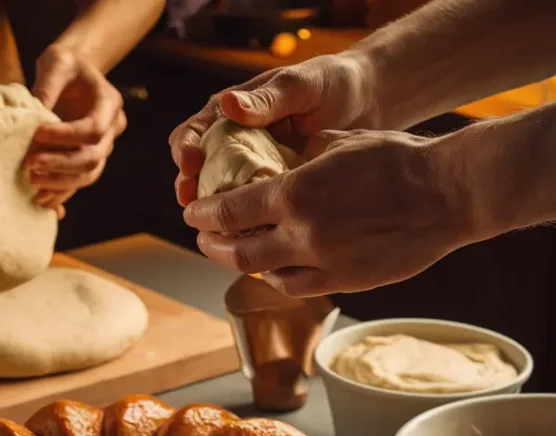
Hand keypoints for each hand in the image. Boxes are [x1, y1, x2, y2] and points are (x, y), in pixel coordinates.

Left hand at [28, 44, 127, 213]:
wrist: (73, 75)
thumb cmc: (66, 64)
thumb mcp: (57, 62)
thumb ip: (47, 85)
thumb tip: (31, 116)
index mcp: (110, 103)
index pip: (94, 129)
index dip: (66, 136)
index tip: (37, 133)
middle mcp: (111, 129)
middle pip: (93, 158)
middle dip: (61, 164)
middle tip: (31, 163)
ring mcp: (102, 148)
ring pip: (88, 176)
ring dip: (60, 183)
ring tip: (32, 180)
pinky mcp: (87, 161)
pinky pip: (78, 183)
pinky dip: (60, 193)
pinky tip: (40, 200)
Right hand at [169, 53, 377, 205]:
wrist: (370, 102)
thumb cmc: (332, 82)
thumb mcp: (301, 86)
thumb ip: (267, 99)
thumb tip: (228, 104)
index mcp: (233, 112)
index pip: (195, 131)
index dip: (185, 150)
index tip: (189, 165)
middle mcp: (237, 141)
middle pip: (198, 168)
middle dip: (190, 186)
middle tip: (191, 202)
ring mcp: (255, 167)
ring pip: (222, 193)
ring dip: (215, 209)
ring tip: (213, 224)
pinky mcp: (276, 188)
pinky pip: (254, 208)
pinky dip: (249, 220)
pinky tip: (250, 233)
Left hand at [183, 129, 482, 295]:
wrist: (449, 194)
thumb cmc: (398, 159)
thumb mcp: (340, 143)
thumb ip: (301, 159)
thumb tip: (277, 166)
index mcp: (296, 194)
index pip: (231, 212)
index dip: (205, 215)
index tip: (193, 213)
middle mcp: (303, 234)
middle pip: (238, 251)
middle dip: (212, 245)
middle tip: (204, 238)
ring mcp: (325, 263)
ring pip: (265, 274)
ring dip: (242, 265)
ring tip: (235, 254)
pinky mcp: (347, 282)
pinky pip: (298, 287)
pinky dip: (277, 279)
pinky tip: (274, 269)